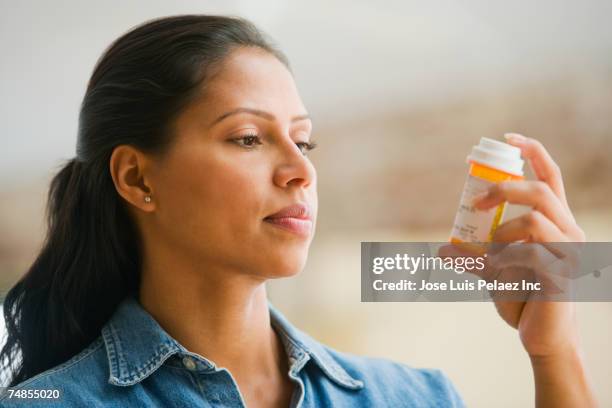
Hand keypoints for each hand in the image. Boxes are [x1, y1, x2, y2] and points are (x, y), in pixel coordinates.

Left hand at [470, 133, 584, 358]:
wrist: (540, 337)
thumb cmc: (521, 297)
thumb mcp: (493, 270)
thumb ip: (475, 255)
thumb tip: (439, 249)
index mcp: (555, 222)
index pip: (551, 176)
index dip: (532, 152)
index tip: (506, 138)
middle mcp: (568, 231)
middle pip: (539, 191)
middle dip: (502, 190)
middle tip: (473, 204)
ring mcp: (570, 253)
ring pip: (533, 221)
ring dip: (501, 235)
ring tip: (492, 257)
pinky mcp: (564, 275)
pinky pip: (528, 255)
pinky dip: (503, 261)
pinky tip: (499, 275)